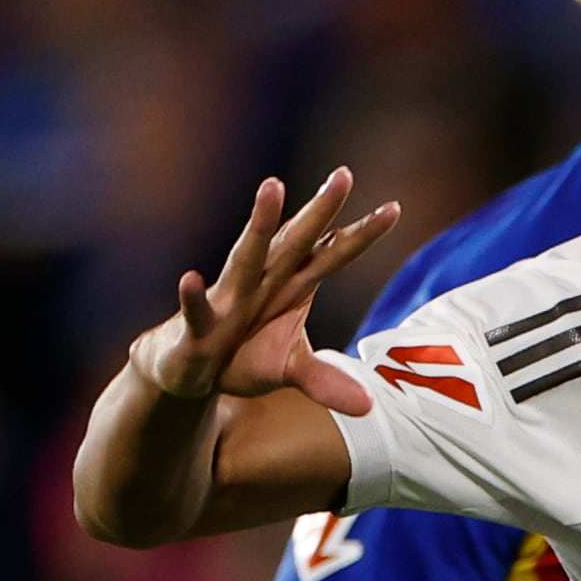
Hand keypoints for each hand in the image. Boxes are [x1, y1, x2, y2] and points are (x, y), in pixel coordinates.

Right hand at [127, 169, 398, 418]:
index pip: (331, 255)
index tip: (394, 208)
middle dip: (319, 210)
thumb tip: (367, 405)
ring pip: (247, 257)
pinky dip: (193, 298)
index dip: (360, 235)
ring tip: (272, 186)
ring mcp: (229, 300)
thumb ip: (325, 380)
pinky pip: (197, 311)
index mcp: (289, 287)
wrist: (186, 370)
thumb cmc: (241, 356)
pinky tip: (189, 279)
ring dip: (258, 223)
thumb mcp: (289, 370)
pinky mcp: (198, 327)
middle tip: (343, 174)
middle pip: (297, 242)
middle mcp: (262, 283)